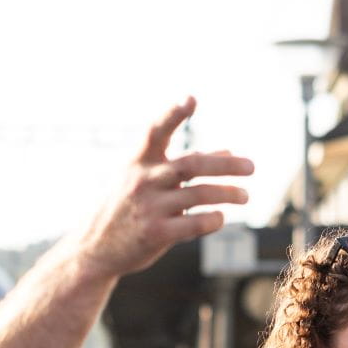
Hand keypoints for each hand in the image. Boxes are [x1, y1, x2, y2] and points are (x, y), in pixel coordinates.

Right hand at [72, 99, 253, 278]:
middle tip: (251, 167)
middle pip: (192, 164)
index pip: (156, 131)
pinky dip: (213, 219)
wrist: (95, 248)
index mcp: (140, 161)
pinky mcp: (155, 234)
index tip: (191, 99)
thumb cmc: (128, 208)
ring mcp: (149, 207)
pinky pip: (194, 223)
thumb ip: (187, 166)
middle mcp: (144, 180)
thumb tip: (228, 152)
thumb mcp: (148, 180)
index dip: (173, 114)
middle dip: (225, 165)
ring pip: (200, 194)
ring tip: (245, 196)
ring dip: (228, 194)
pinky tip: (221, 217)